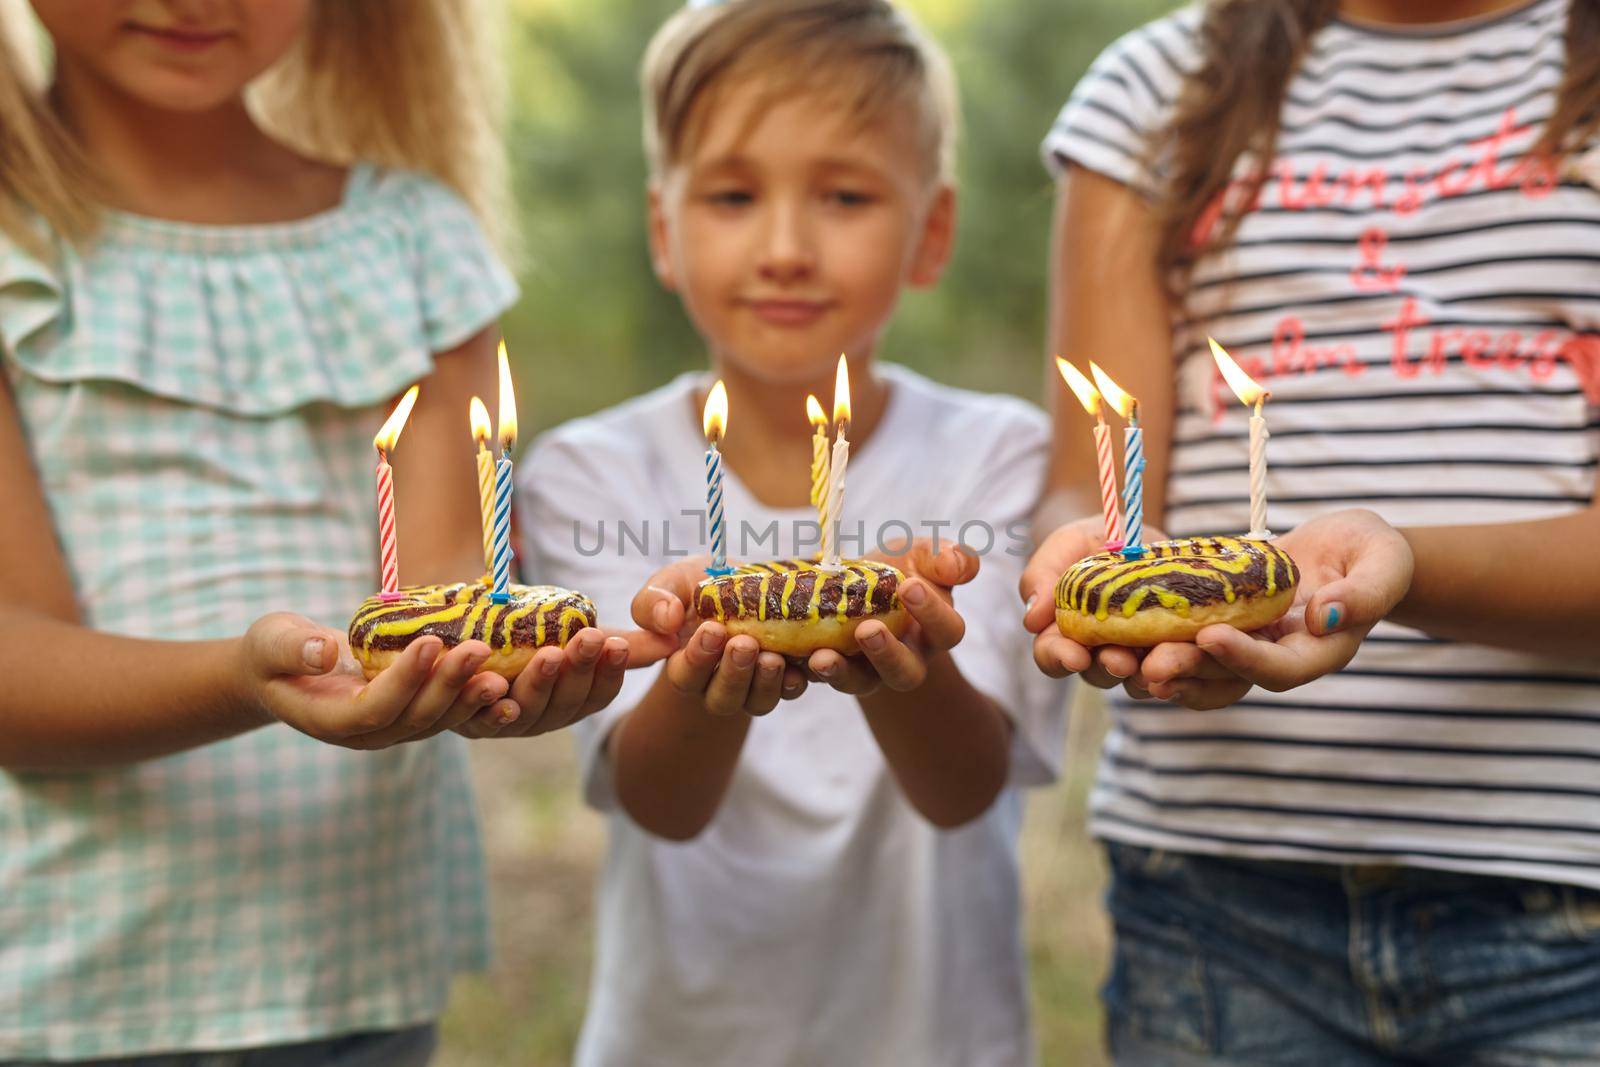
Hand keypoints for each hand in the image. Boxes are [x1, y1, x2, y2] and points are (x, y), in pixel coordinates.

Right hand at [242, 612, 509, 748]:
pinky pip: (448, 711)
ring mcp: (393, 727)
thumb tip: (324, 652)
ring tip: (499, 668)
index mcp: (330, 720)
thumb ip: (292, 648)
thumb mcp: (271, 642)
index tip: (429, 642)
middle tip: (480, 650)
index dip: (403, 679)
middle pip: (415, 717)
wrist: (286, 669)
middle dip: (449, 684)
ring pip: (438, 719)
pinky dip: (475, 699)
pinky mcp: (413, 712)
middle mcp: (367, 733)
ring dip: (470, 695)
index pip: (373, 708)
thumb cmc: (275, 652)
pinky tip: (506, 678)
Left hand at [454, 624, 678, 738]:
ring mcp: (504, 721)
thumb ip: (622, 643)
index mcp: (573, 702)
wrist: (461, 639)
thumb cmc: (529, 636)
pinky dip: (484, 701)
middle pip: (566, 702)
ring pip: (526, 709)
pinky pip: (475, 715)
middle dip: (579, 670)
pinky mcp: (463, 718)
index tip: (617, 643)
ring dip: (539, 683)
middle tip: (590, 638)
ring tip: (549, 654)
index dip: (610, 671)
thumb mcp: (576, 636)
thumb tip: (675, 638)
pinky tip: (492, 681)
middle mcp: (543, 718)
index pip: (599, 693)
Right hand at [631, 558, 808, 715]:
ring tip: (773, 657)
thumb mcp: (672, 583)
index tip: (712, 629)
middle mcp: (717, 684)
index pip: (684, 674)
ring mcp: (753, 687)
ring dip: (765, 683)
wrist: (746, 584)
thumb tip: (667, 619)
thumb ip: (653, 602)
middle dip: (733, 673)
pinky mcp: (784, 680)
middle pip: (722, 697)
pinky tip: (803, 665)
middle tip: (744, 644)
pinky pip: (791, 691)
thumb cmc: (701, 586)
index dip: (697, 658)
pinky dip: (796, 681)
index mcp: (685, 665)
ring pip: (757, 702)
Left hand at [808, 539, 976, 695]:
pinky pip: (822, 680)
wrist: (854, 584)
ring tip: (821, 657)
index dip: (933, 613)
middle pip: (906, 673)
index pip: (947, 631)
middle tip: (867, 630)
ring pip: (861, 683)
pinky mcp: (833, 671)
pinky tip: (795, 657)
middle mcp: (906, 659)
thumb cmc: (898, 569)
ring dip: (842, 673)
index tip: (909, 586)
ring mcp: (868, 670)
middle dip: (887, 655)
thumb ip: (946, 558)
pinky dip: (808, 672)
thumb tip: (959, 566)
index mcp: (935, 632)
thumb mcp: (921, 555)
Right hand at [1019, 517, 1166, 690]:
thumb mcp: (1067, 543)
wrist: (1137, 533)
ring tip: (1157, 661)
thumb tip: (1032, 620)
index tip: (1074, 656)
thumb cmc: (1092, 538)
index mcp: (1063, 631)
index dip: (1059, 659)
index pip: (1052, 655)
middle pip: (1095, 673)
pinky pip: (1173, 668)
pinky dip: (1180, 664)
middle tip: (1120, 660)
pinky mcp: (1168, 649)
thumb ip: (1043, 575)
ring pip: (1135, 678)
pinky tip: (1187, 651)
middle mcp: (1097, 650)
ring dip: (1145, 672)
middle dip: (1108, 668)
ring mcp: (1134, 654)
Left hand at [1135, 509, 1413, 707]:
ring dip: (1163, 667)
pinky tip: (1120, 634)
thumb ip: (1366, 592)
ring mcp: (1249, 646)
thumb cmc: (1373, 551)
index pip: (1280, 669)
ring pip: (1201, 669)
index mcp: (1321, 652)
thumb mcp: (1384, 562)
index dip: (1244, 658)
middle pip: (1230, 677)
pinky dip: (1155, 641)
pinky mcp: (1225, 627)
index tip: (1210, 636)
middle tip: (1149, 664)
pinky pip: (1186, 643)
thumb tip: (1327, 616)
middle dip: (1189, 670)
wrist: (1349, 548)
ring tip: (1124, 660)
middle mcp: (1279, 658)